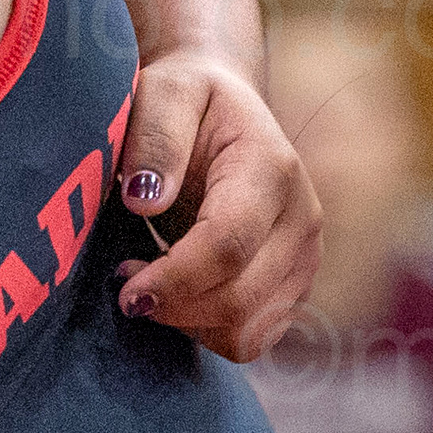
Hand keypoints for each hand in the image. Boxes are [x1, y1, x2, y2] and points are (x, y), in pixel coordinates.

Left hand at [114, 50, 322, 362]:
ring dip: (189, 323)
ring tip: (152, 283)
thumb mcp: (165, 92)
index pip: (228, 245)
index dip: (173, 279)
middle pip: (240, 300)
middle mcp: (302, 219)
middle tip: (127, 286)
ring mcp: (306, 259)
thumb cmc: (188, 100)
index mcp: (271, 169)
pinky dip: (207, 330)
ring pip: (248, 332)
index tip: (126, 288)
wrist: (227, 111)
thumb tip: (145, 199)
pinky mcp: (295, 288)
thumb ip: (155, 137)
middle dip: (174, 307)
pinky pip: (251, 339)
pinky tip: (179, 295)